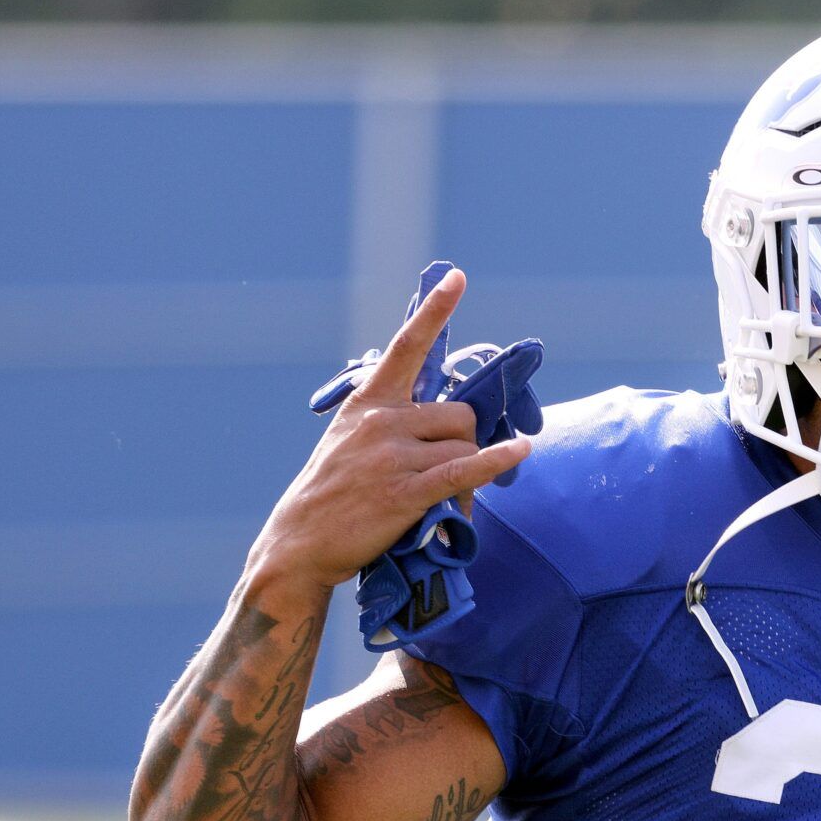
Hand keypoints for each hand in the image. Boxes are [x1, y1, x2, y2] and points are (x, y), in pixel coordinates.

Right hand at [251, 268, 530, 592]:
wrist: (299, 543)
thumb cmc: (333, 495)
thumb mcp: (350, 441)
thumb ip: (392, 421)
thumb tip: (450, 418)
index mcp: (368, 403)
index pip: (405, 347)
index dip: (434, 311)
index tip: (457, 277)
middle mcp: (381, 422)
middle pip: (459, 416)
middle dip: (466, 444)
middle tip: (453, 473)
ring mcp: (391, 457)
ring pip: (465, 449)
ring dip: (470, 475)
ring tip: (448, 501)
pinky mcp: (405, 493)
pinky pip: (464, 471)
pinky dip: (496, 462)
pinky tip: (520, 451)